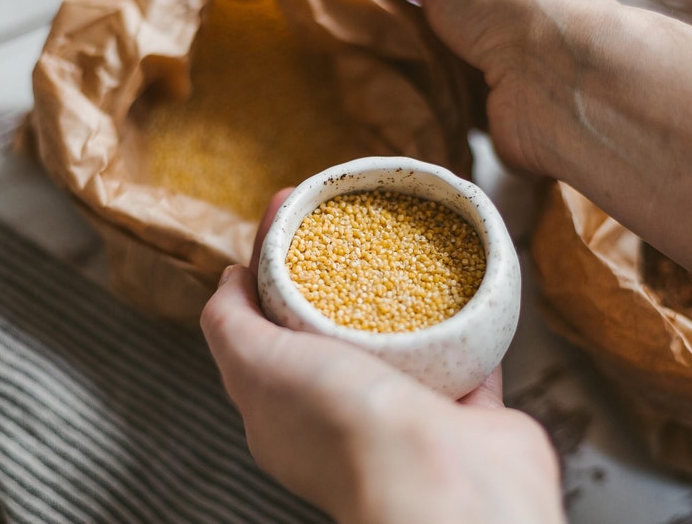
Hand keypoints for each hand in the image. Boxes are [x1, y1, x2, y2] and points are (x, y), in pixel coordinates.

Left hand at [201, 191, 564, 523]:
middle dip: (333, 263)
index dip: (271, 258)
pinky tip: (458, 279)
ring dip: (397, 290)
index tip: (288, 208)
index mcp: (286, 405)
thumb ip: (228, 323)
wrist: (444, 482)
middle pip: (331, 318)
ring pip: (398, 336)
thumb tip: (227, 278)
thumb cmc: (344, 427)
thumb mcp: (256, 365)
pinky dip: (460, 319)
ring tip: (398, 236)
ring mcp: (406, 411)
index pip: (267, 316)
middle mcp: (343, 409)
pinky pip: (462, 352)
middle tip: (343, 212)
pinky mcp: (464, 409)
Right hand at [361, 0, 618, 177]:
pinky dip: (434, 114)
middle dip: (408, 39)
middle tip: (358, 46)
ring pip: (450, 76)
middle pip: (447, 30)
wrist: (556, 81)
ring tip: (369, 82)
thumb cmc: (507, 6)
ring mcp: (510, 73)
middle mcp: (514, 23)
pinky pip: (457, 116)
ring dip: (419, 80)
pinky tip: (401, 112)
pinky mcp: (501, 120)